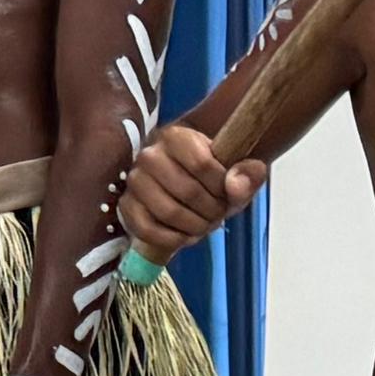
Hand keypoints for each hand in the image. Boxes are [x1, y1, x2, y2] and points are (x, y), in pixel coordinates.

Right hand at [123, 121, 261, 262]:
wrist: (189, 183)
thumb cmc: (214, 176)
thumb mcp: (240, 172)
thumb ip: (249, 174)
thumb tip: (235, 186)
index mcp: (176, 137)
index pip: (202, 164)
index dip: (221, 187)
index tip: (228, 193)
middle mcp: (149, 155)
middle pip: (187, 191)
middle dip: (210, 210)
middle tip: (218, 214)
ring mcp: (134, 181)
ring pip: (167, 211)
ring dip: (193, 226)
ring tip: (204, 225)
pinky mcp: (126, 206)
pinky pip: (145, 228)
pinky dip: (170, 238)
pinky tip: (185, 236)